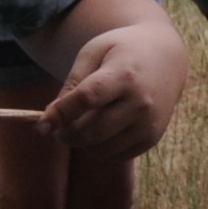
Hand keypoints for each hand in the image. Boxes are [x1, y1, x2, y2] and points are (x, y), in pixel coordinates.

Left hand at [41, 19, 187, 161]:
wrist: (166, 58)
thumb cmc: (121, 52)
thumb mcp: (94, 53)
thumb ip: (72, 84)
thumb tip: (49, 121)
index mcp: (124, 74)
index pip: (86, 100)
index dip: (59, 115)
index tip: (41, 126)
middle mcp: (140, 102)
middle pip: (90, 132)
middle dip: (65, 134)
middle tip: (58, 127)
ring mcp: (148, 123)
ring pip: (100, 150)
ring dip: (82, 143)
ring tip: (81, 125)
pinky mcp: (151, 138)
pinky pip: (115, 156)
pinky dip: (100, 148)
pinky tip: (102, 129)